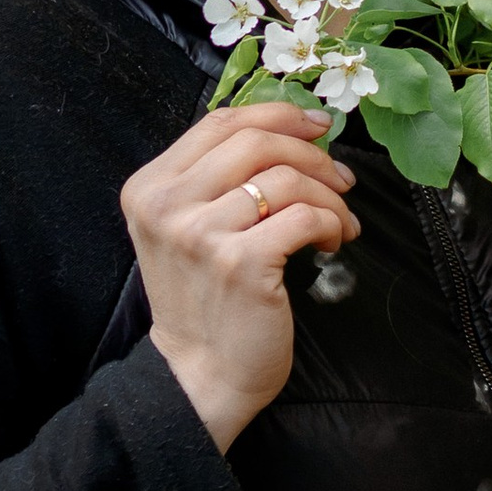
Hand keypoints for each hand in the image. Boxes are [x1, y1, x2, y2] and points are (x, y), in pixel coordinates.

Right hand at [122, 101, 358, 451]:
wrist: (200, 376)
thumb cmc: (205, 300)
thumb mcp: (187, 229)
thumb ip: (217, 179)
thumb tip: (294, 130)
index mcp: (150, 188)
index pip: (220, 123)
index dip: (277, 114)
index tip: (316, 126)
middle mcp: (167, 206)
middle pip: (256, 141)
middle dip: (312, 153)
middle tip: (341, 177)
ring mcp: (202, 234)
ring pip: (287, 178)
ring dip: (329, 195)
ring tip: (340, 219)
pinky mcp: (241, 263)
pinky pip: (305, 216)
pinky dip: (332, 222)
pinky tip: (333, 241)